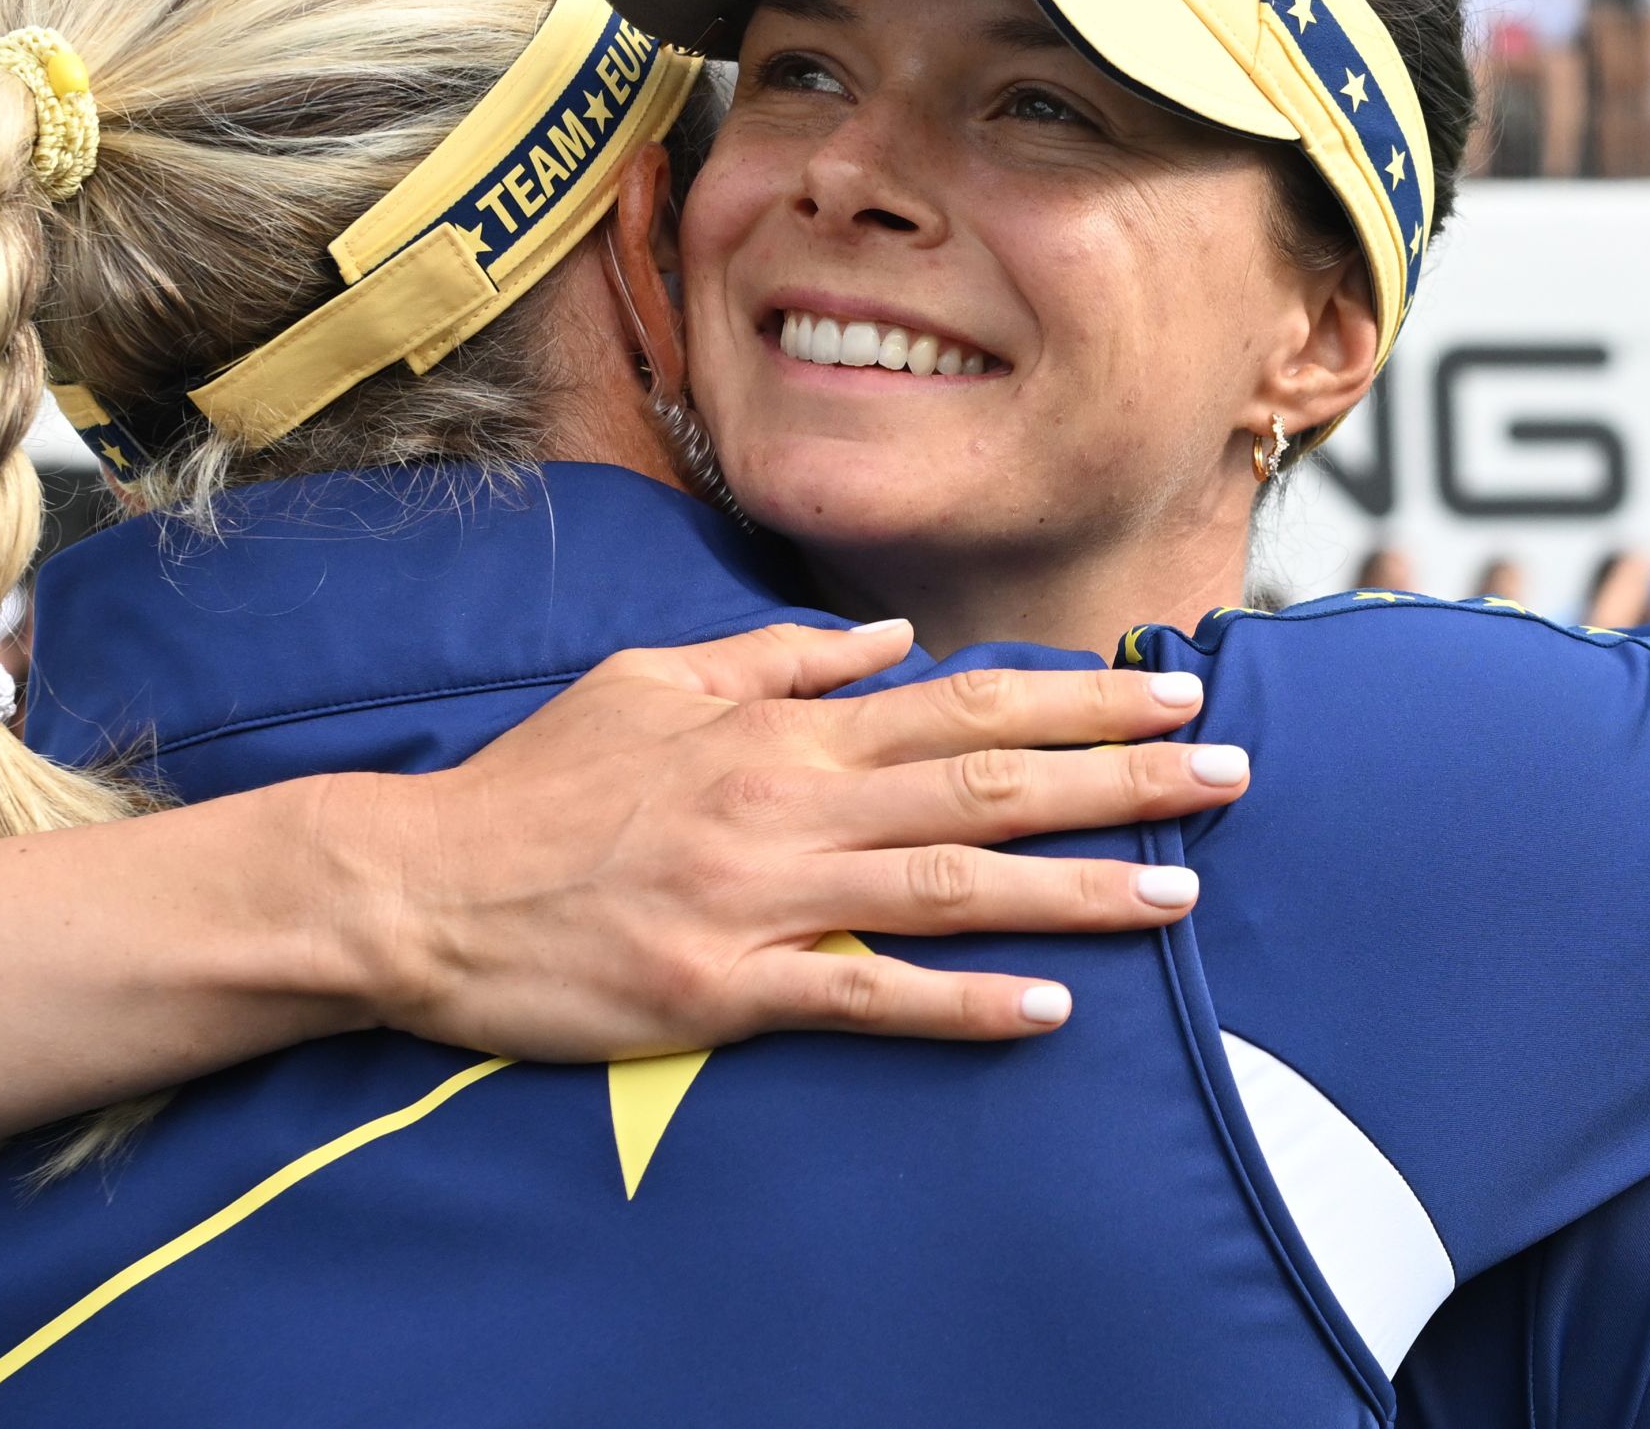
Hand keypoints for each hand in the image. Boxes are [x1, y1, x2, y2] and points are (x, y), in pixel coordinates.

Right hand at [326, 621, 1242, 1060]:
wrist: (420, 886)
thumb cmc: (536, 785)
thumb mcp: (650, 682)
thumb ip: (776, 659)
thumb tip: (888, 640)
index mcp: (776, 726)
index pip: (960, 703)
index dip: (1076, 696)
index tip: (1167, 688)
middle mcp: (788, 800)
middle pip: (986, 781)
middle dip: (1120, 775)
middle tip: (1229, 772)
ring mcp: (763, 894)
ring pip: (951, 882)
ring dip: (1077, 885)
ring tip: (1181, 890)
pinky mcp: (727, 985)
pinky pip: (868, 994)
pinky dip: (964, 1003)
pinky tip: (1051, 1010)